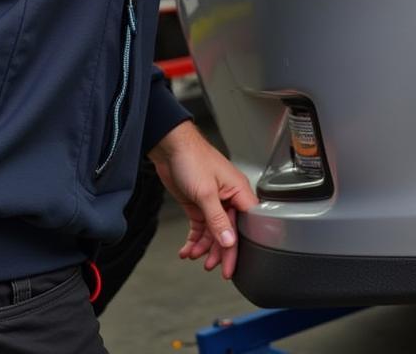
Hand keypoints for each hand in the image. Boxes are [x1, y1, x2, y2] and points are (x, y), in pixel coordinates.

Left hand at [148, 120, 257, 279]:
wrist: (170, 147)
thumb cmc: (192, 158)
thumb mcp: (206, 192)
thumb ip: (218, 220)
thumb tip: (229, 242)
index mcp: (238, 191)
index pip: (245, 225)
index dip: (238, 247)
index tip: (231, 266)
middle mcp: (228, 197)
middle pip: (229, 232)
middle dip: (219, 251)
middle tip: (212, 268)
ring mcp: (213, 202)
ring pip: (213, 232)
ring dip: (204, 246)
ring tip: (193, 256)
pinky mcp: (198, 204)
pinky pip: (200, 227)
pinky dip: (194, 240)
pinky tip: (187, 249)